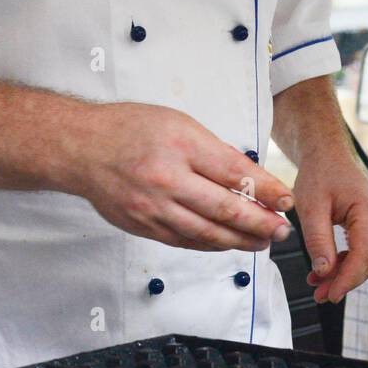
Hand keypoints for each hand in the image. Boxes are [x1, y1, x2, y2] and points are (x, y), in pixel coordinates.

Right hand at [67, 102, 295, 251]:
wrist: (80, 148)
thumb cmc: (129, 129)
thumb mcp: (178, 123)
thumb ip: (212, 150)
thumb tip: (247, 176)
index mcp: (181, 145)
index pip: (236, 173)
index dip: (267, 191)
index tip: (286, 200)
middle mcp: (168, 179)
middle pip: (226, 209)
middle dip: (261, 223)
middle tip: (282, 230)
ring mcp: (154, 207)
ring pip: (207, 233)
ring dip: (241, 241)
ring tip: (263, 242)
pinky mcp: (143, 226)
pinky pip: (185, 241)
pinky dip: (211, 245)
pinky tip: (228, 244)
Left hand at [293, 156, 367, 303]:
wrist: (327, 154)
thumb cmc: (320, 174)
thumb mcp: (310, 206)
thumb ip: (318, 240)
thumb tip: (325, 272)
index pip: (365, 255)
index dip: (348, 279)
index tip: (329, 295)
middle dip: (345, 281)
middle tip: (320, 295)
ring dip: (345, 274)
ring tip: (319, 286)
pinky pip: (364, 249)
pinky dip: (346, 262)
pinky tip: (326, 269)